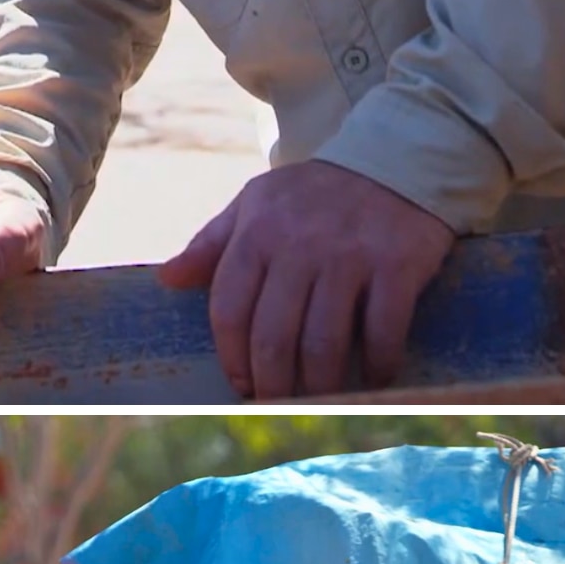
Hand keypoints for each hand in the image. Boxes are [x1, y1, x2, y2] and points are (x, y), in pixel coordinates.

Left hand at [157, 160, 454, 397]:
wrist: (391, 160)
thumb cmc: (312, 194)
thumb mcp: (255, 204)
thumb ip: (211, 244)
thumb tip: (167, 279)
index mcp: (257, 232)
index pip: (229, 309)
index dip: (231, 357)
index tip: (239, 384)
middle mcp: (300, 246)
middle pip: (273, 337)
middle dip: (271, 383)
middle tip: (276, 403)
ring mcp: (349, 257)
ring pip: (324, 343)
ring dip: (318, 385)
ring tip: (318, 399)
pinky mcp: (397, 265)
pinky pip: (383, 331)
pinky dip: (377, 365)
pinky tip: (373, 378)